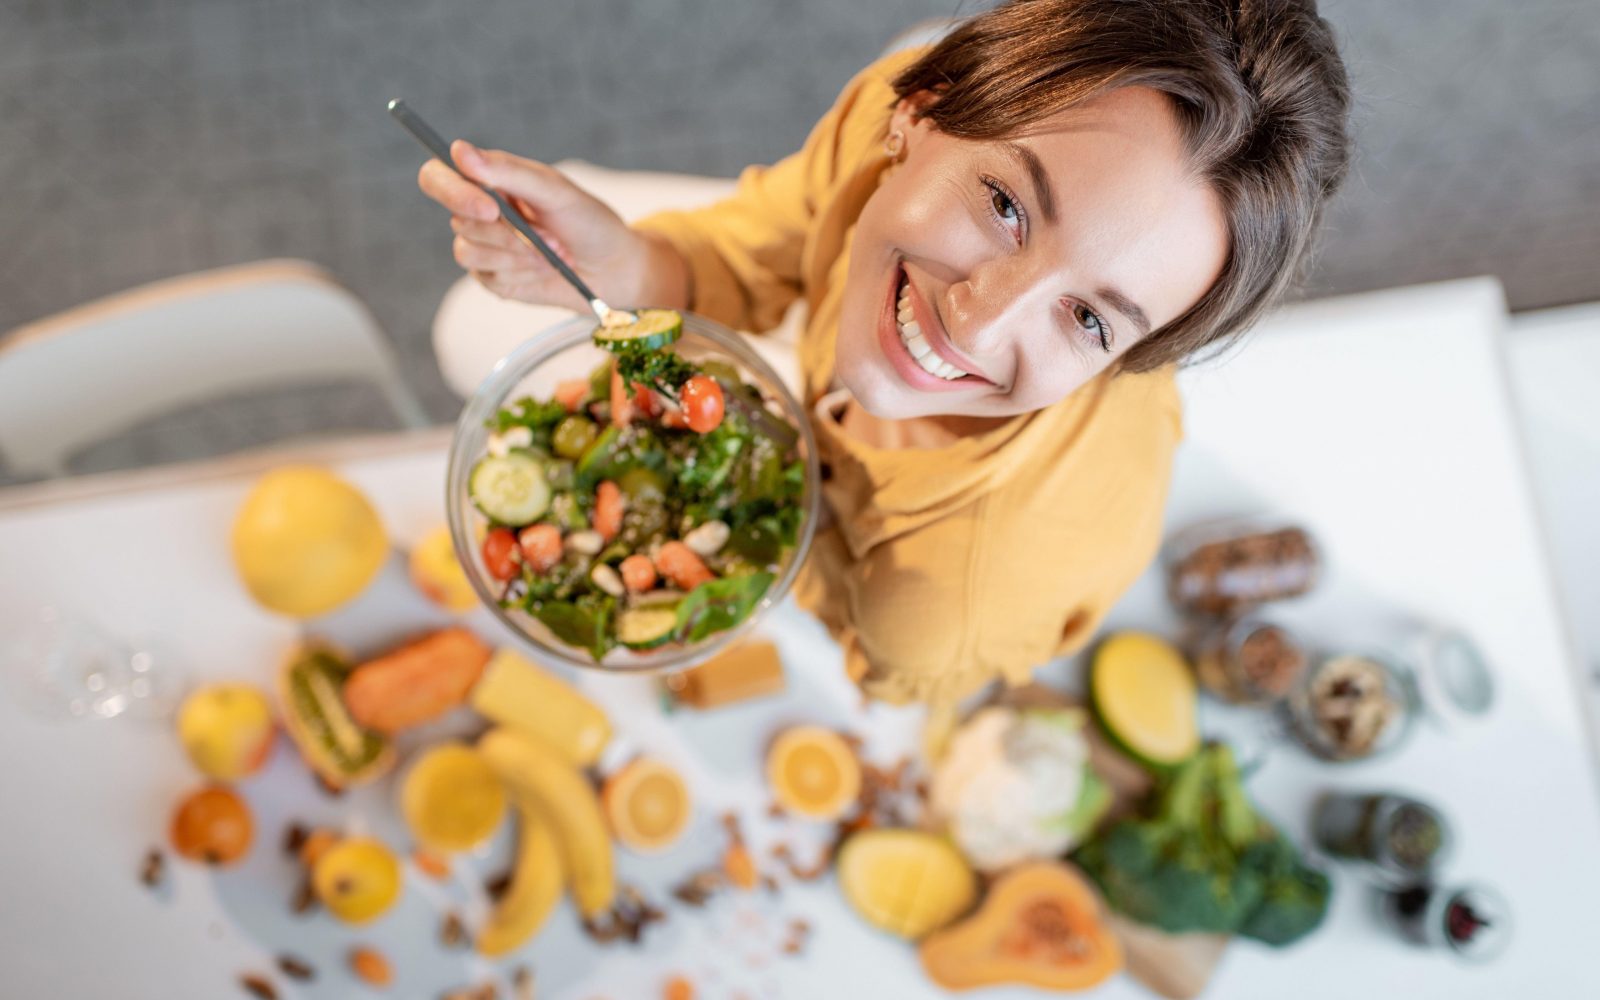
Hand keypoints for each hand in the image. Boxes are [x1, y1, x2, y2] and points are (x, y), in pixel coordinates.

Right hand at [417, 140, 685, 309]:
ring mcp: (484, 246)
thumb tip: (458, 151)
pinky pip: (487, 276)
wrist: (612, 269)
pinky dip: (521, 273)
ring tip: (551, 251)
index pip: (439, 176)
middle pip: (457, 218)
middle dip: (504, 233)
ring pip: (469, 251)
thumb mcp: (555, 191)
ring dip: (518, 255)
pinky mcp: (492, 277)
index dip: (453, 191)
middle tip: (540, 238)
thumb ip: (508, 172)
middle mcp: (480, 211)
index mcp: (490, 180)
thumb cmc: (588, 222)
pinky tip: (544, 268)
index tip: (490, 207)